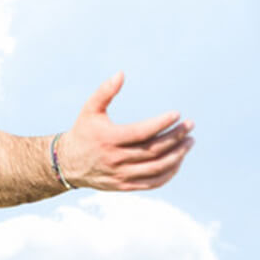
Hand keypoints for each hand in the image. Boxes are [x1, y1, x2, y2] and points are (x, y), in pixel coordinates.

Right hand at [59, 72, 193, 190]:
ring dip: (177, 155)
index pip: (141, 132)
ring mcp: (121, 175)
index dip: (161, 124)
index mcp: (108, 138)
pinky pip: (153, 182)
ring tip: (190, 142)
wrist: (69, 164)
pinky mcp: (125, 186)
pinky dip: (169, 172)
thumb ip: (105, 91)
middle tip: (190, 125)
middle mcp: (116, 159)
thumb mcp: (90, 109)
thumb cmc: (83, 131)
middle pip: (153, 150)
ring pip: (156, 168)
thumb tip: (121, 73)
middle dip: (176, 137)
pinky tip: (178, 159)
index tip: (177, 114)